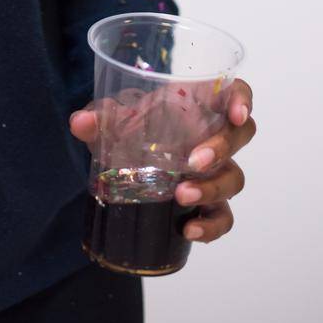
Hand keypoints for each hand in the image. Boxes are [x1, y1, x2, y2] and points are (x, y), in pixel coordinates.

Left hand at [69, 77, 254, 245]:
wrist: (128, 156)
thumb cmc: (133, 125)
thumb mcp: (115, 119)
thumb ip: (100, 117)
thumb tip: (80, 122)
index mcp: (198, 103)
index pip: (233, 92)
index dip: (242, 99)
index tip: (237, 114)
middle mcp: (213, 135)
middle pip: (240, 137)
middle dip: (221, 148)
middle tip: (193, 161)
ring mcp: (216, 170)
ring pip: (234, 178)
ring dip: (212, 189)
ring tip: (182, 197)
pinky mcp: (210, 202)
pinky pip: (224, 216)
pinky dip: (211, 225)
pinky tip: (190, 230)